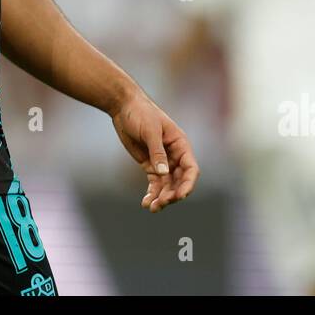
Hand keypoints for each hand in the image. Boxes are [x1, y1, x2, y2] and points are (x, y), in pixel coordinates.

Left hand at [110, 91, 199, 211]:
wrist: (123, 107)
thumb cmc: (140, 113)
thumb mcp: (150, 131)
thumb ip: (157, 152)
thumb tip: (164, 173)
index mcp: (181, 144)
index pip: (191, 168)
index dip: (188, 184)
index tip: (181, 196)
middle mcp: (174, 155)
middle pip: (180, 181)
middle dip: (173, 194)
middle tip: (161, 203)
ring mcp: (162, 161)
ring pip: (167, 185)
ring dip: (162, 197)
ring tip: (152, 208)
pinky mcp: (150, 165)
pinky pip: (154, 183)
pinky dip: (152, 194)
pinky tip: (145, 203)